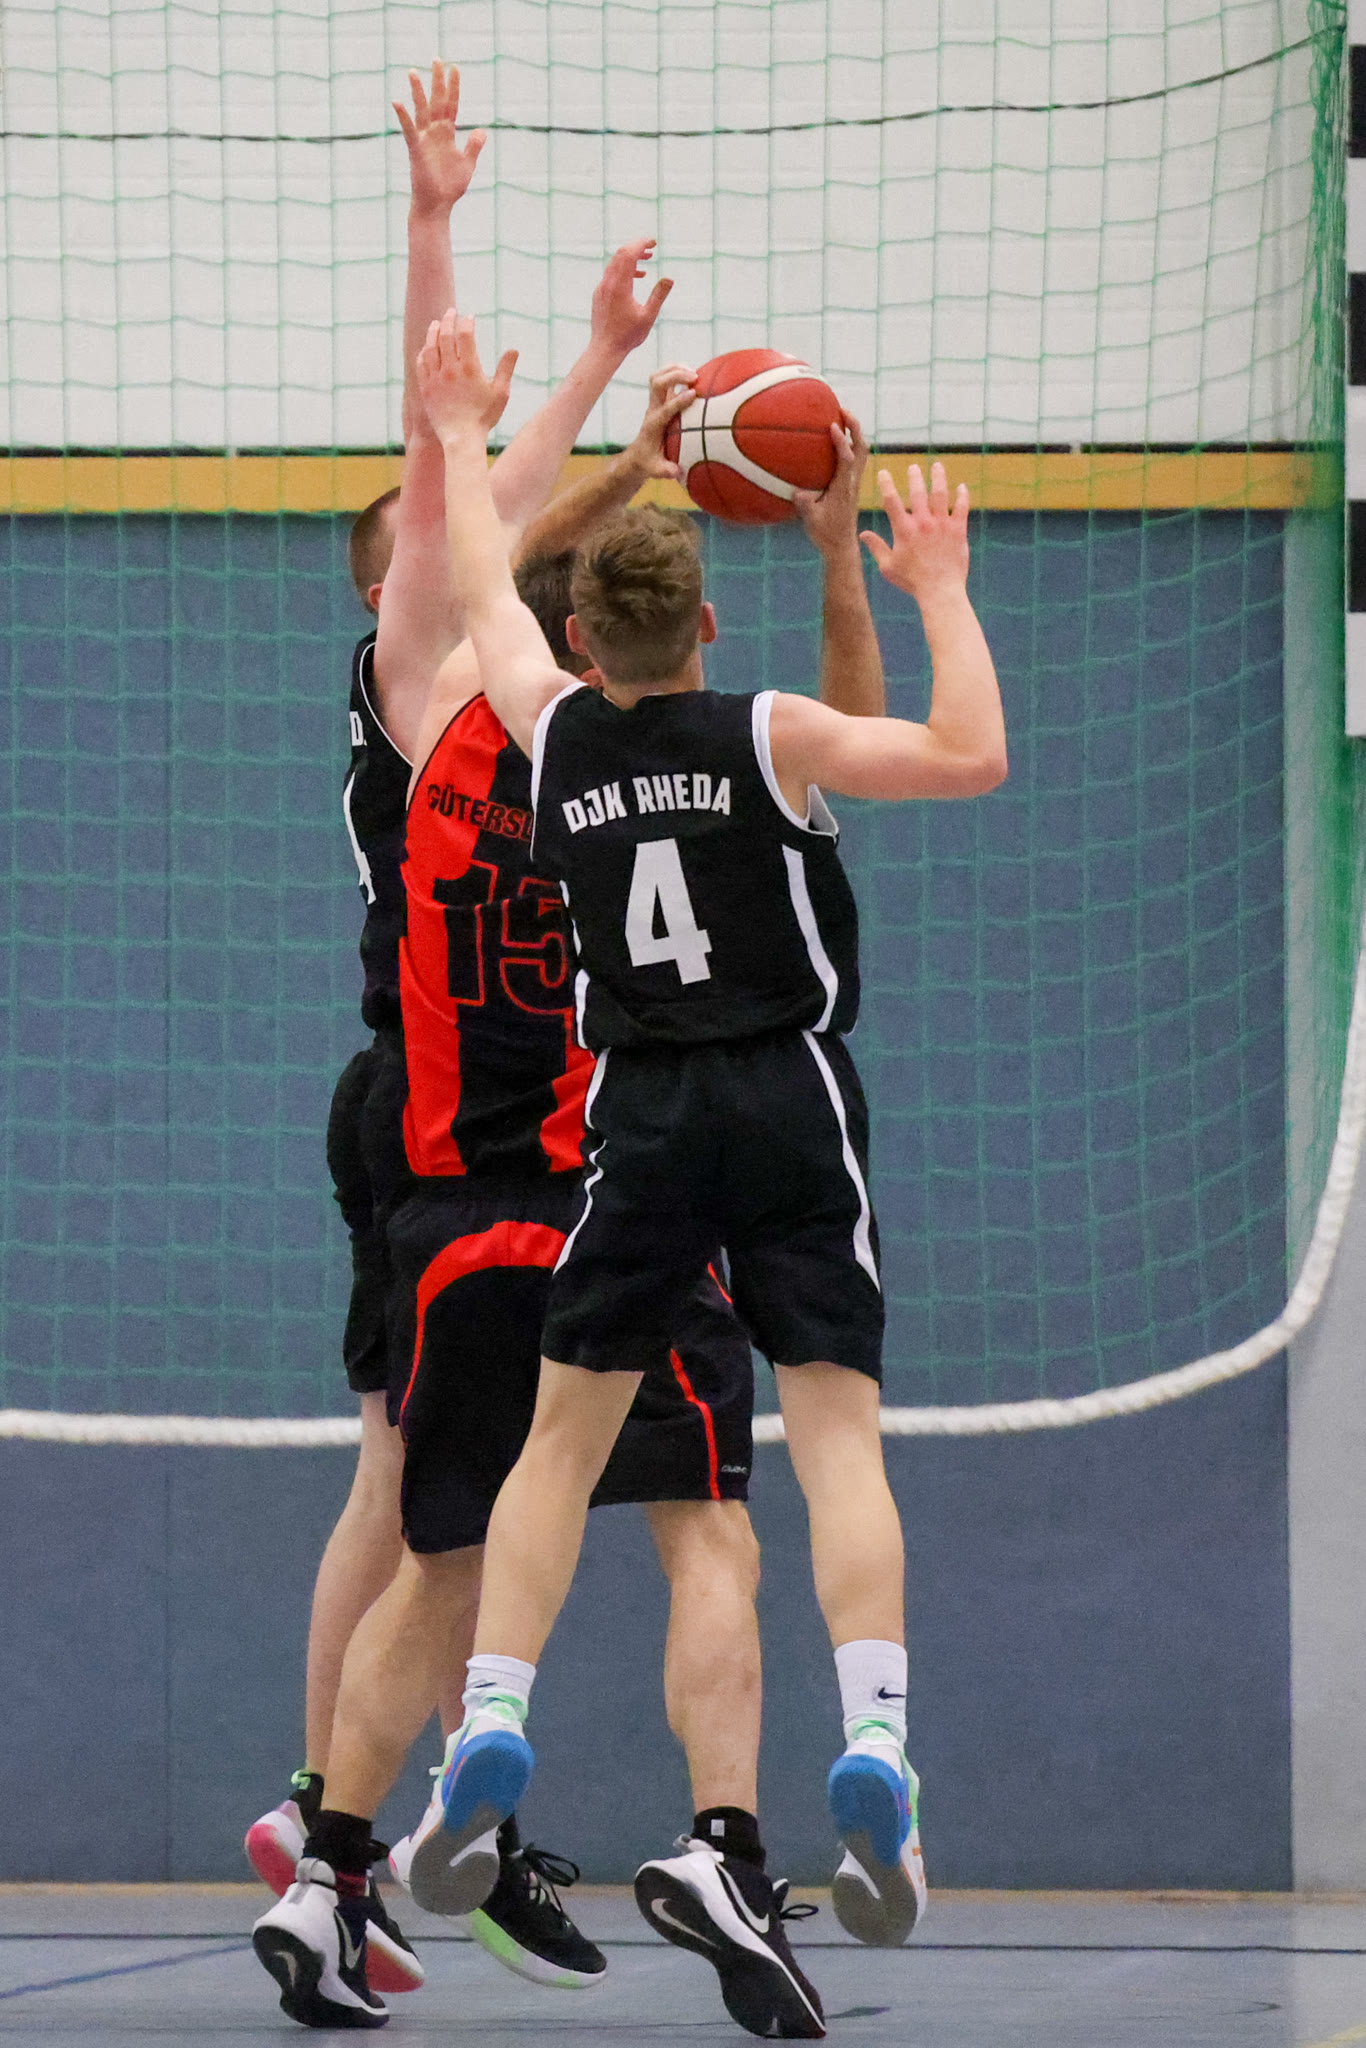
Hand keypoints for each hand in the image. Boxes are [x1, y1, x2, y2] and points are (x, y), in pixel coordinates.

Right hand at [394, 61, 485, 216]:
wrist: (438, 205)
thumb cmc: (450, 187)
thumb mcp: (467, 164)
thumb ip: (473, 146)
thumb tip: (481, 131)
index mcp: (447, 134)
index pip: (451, 105)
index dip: (454, 88)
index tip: (455, 68)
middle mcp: (435, 132)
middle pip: (436, 101)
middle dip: (437, 81)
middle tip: (437, 58)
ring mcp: (424, 139)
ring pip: (421, 110)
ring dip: (418, 92)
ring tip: (413, 72)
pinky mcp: (416, 150)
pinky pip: (409, 130)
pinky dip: (403, 117)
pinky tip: (397, 102)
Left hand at [416, 310, 516, 441]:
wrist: (461, 439)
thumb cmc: (484, 418)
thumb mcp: (500, 394)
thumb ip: (506, 369)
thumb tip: (513, 349)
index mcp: (470, 368)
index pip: (465, 334)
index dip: (467, 322)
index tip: (470, 317)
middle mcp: (450, 370)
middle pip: (446, 335)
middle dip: (449, 319)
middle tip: (451, 311)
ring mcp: (435, 378)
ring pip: (431, 346)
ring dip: (434, 332)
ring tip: (437, 324)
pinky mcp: (425, 388)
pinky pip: (421, 363)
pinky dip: (424, 351)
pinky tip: (427, 347)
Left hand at [590, 239, 673, 358]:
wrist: (605, 349)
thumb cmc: (628, 336)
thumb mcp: (648, 316)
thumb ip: (658, 296)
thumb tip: (670, 278)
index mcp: (619, 286)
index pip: (628, 255)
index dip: (641, 244)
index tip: (653, 242)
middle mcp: (607, 283)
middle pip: (620, 254)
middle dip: (636, 247)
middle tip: (651, 248)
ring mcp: (601, 288)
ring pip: (614, 263)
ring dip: (630, 258)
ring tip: (647, 261)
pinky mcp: (599, 294)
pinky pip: (611, 274)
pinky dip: (623, 269)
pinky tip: (636, 277)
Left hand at [623, 363, 696, 480]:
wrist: (637, 456)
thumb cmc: (649, 463)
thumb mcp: (656, 470)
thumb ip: (665, 471)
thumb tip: (677, 472)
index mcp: (653, 424)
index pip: (664, 409)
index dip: (678, 401)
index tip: (693, 394)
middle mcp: (653, 409)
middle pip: (657, 382)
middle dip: (675, 375)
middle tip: (695, 378)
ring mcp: (655, 402)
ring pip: (659, 376)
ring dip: (675, 370)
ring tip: (694, 373)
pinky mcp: (660, 400)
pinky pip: (666, 379)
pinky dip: (678, 373)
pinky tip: (693, 376)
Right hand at [794, 409, 867, 553]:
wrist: (842, 547)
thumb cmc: (825, 535)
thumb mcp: (811, 520)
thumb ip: (805, 504)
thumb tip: (796, 491)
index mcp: (843, 489)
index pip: (846, 460)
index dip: (841, 441)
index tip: (832, 425)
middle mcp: (852, 482)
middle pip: (862, 449)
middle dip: (855, 427)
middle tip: (843, 410)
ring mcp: (854, 483)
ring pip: (862, 452)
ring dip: (855, 432)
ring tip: (843, 417)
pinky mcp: (852, 485)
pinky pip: (856, 459)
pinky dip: (851, 444)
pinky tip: (839, 438)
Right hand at [861, 461, 969, 602]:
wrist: (940, 591)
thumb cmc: (912, 581)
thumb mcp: (888, 566)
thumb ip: (876, 547)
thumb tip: (863, 534)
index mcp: (904, 530)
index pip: (891, 500)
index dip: (886, 484)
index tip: (884, 472)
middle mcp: (923, 522)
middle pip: (918, 491)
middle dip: (915, 476)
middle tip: (914, 467)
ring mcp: (942, 524)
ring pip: (941, 494)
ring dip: (939, 477)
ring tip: (938, 466)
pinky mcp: (958, 530)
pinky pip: (962, 507)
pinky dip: (962, 496)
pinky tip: (962, 487)